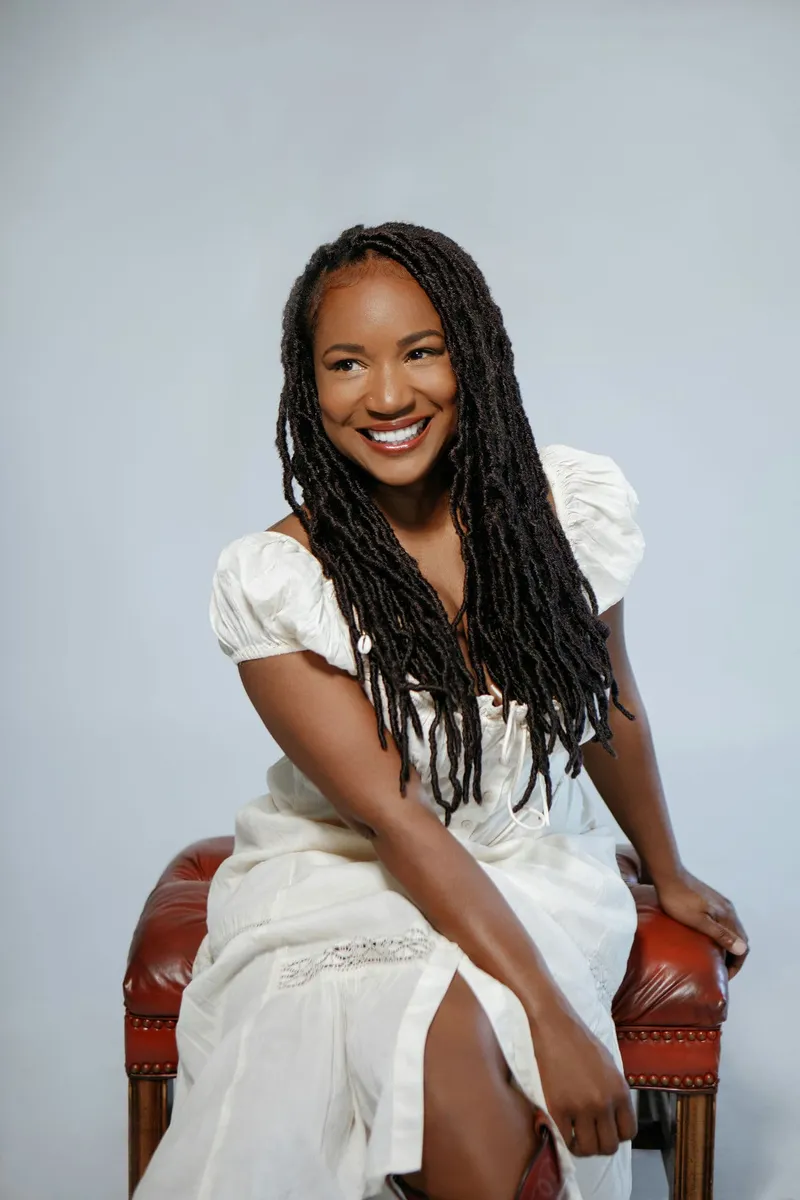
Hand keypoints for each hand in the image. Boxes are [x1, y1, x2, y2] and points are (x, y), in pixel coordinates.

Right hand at [530, 1001, 636, 1157]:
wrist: (554, 1025)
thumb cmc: (580, 1041)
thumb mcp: (609, 1065)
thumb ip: (614, 1092)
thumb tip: (613, 1116)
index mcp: (620, 1090)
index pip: (629, 1132)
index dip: (617, 1135)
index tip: (606, 1130)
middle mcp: (604, 1103)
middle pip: (609, 1146)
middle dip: (600, 1143)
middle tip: (589, 1134)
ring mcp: (580, 1107)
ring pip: (589, 1148)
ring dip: (583, 1146)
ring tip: (576, 1135)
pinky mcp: (558, 1108)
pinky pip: (566, 1140)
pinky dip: (566, 1140)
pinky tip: (563, 1130)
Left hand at [655, 869, 748, 977]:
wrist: (668, 875)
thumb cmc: (679, 900)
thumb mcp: (698, 921)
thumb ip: (720, 934)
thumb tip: (742, 949)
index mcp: (728, 916)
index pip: (743, 945)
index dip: (736, 964)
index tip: (724, 977)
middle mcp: (729, 909)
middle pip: (740, 938)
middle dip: (734, 957)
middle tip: (720, 972)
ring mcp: (720, 904)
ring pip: (732, 930)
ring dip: (728, 946)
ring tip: (715, 960)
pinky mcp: (711, 901)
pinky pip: (723, 923)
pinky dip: (722, 936)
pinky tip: (709, 941)